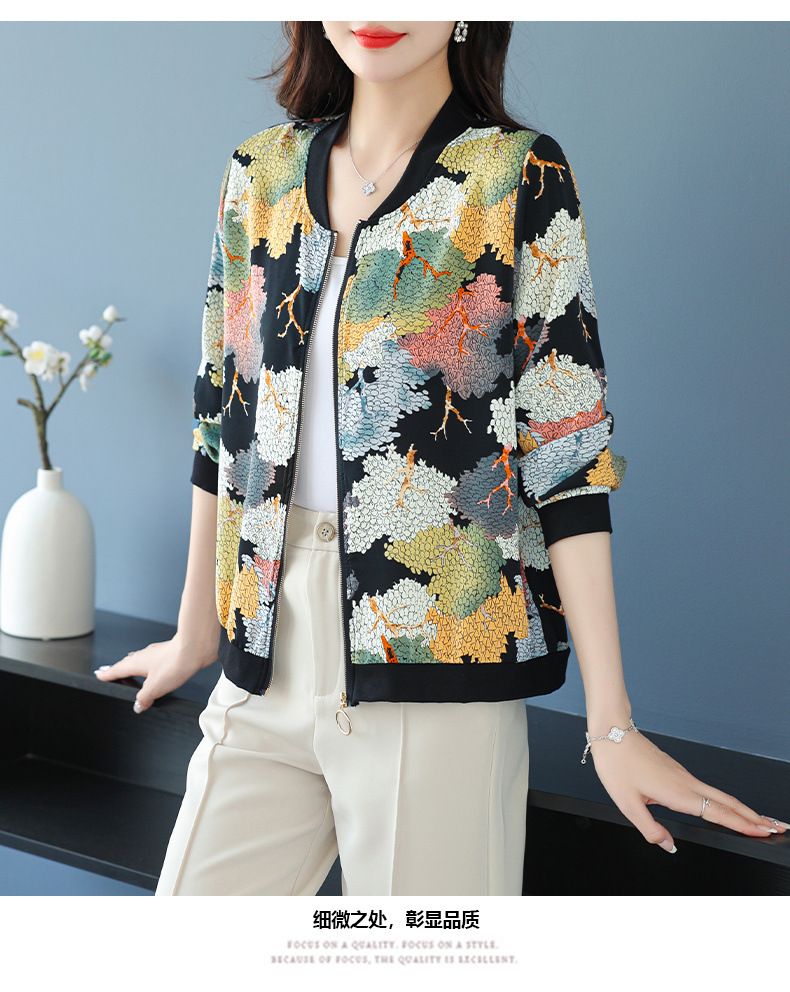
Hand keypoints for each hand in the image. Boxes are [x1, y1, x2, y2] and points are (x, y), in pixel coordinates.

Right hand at [93, 634, 217, 713]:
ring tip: (132, 673)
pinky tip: (157, 672)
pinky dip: (150, 667)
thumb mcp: (155, 687)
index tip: (100, 675)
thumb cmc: (175, 662)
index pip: (117, 669)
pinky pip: (154, 662)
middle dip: (119, 669)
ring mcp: (158, 653)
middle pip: (128, 663)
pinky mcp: (170, 654)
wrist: (195, 648)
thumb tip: (138, 706)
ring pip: (141, 661)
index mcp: (136, 663)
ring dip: (135, 667)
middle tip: (112, 673)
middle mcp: (145, 655)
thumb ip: (144, 698)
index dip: (108, 674)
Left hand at [588, 728, 788, 851]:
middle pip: (728, 802)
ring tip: (759, 820)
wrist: (611, 732)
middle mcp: (685, 782)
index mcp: (677, 792)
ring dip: (742, 808)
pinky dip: (725, 800)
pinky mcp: (676, 771)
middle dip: (754, 816)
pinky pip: (708, 789)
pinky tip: (725, 807)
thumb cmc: (617, 763)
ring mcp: (682, 775)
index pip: (718, 813)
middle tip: (777, 826)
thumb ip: (649, 829)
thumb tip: (669, 846)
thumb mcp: (626, 803)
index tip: (763, 831)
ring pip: (720, 795)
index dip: (742, 824)